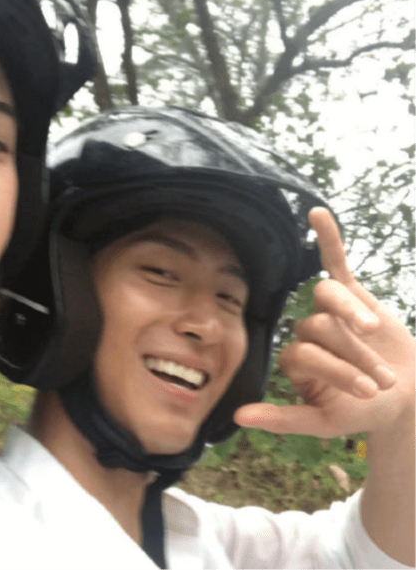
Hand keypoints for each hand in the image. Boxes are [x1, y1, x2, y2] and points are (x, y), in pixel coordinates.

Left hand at [234, 207, 415, 438]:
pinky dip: (327, 239)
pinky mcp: (352, 293)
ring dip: (351, 313)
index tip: (369, 393)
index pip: (302, 354)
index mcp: (295, 360)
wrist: (409, 398)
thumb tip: (236, 418)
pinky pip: (335, 262)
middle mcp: (307, 331)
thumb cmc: (364, 411)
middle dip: (352, 353)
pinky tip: (316, 213)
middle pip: (317, 327)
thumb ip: (283, 420)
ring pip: (328, 299)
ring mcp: (328, 310)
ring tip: (372, 331)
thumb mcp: (324, 422)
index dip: (336, 370)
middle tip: (382, 377)